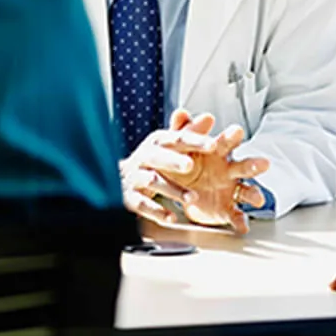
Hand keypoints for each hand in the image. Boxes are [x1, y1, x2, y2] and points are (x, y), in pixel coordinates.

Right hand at [119, 110, 220, 227]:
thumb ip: (189, 133)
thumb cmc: (153, 159)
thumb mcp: (170, 145)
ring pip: (151, 181)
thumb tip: (209, 117)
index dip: (194, 140)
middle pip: (158, 156)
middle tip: (190, 165)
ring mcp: (134, 177)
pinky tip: (171, 217)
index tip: (213, 145)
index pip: (177, 138)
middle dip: (173, 160)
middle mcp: (144, 156)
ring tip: (191, 198)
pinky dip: (157, 211)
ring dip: (172, 189)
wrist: (121, 179)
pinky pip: (142, 204)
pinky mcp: (129, 197)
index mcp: (157, 142)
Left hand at [158, 110, 269, 234]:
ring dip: (254, 194)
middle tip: (264, 163)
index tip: (237, 132)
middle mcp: (229, 170)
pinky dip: (240, 221)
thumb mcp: (181, 145)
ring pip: (247, 191)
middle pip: (244, 166)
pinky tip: (243, 226)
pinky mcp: (225, 209)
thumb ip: (182, 130)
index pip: (228, 141)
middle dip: (254, 165)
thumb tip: (181, 112)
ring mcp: (230, 190)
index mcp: (218, 152)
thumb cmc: (186, 160)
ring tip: (258, 200)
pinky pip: (236, 216)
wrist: (179, 186)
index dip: (232, 137)